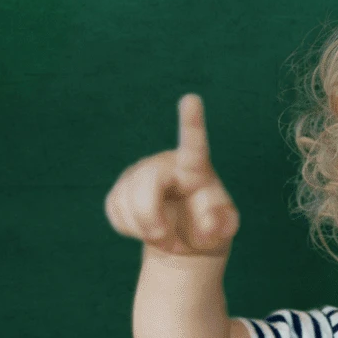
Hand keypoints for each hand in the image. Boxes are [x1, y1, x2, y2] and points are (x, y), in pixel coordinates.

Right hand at [105, 94, 239, 255]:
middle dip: (150, 216)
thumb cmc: (208, 228)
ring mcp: (141, 172)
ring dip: (141, 226)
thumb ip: (223, 225)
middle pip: (147, 182)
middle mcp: (167, 162)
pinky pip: (114, 208)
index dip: (192, 122)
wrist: (184, 239)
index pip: (194, 143)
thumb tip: (210, 222)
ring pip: (125, 198)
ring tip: (161, 234)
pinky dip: (127, 227)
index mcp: (197, 167)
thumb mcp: (223, 230)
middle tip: (164, 238)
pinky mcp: (121, 187)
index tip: (192, 98)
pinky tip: (144, 227)